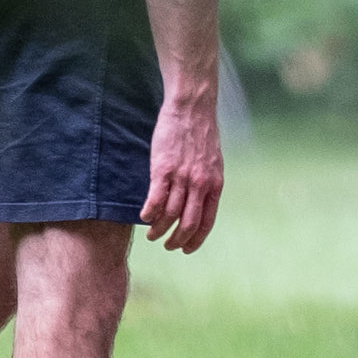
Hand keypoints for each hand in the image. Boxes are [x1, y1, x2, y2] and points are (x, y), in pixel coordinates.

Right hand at [140, 100, 223, 251]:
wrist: (192, 108)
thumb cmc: (201, 134)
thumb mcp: (213, 163)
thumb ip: (207, 184)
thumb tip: (199, 203)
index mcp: (214, 186)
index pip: (206, 223)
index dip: (195, 241)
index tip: (186, 249)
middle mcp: (199, 185)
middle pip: (187, 224)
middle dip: (176, 241)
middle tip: (167, 245)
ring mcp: (182, 178)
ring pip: (169, 215)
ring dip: (158, 229)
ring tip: (151, 234)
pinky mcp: (163, 169)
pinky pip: (155, 200)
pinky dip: (149, 213)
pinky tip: (144, 217)